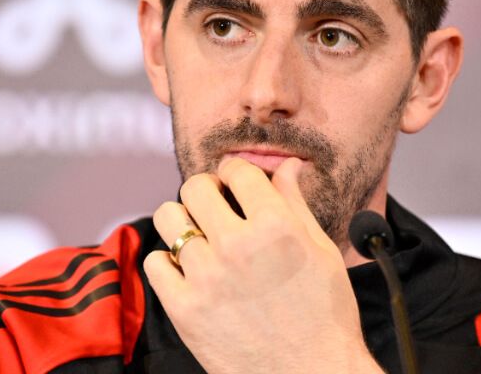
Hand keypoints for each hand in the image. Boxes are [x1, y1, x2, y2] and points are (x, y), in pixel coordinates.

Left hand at [143, 157, 382, 373]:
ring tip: (198, 234)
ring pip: (169, 218)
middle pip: (196, 187)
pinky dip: (169, 262)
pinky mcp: (184, 308)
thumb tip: (285, 165)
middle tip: (216, 205)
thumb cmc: (324, 314)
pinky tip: (189, 269)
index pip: (238, 171)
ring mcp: (206, 277)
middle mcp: (237, 245)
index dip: (237, 173)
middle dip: (207, 189)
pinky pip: (156, 262)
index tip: (237, 183)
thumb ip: (295, 202)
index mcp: (275, 226)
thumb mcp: (320, 250)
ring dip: (182, 219)